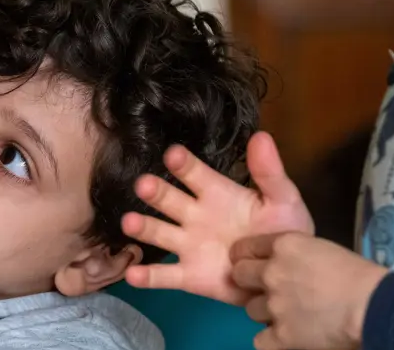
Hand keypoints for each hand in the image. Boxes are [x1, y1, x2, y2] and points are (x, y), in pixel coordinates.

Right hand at [121, 132, 313, 304]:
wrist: (285, 275)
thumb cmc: (281, 231)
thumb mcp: (282, 200)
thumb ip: (269, 173)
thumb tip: (261, 136)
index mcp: (215, 193)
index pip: (195, 174)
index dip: (184, 164)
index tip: (173, 154)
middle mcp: (194, 215)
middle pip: (169, 200)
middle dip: (156, 192)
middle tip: (143, 185)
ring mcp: (188, 245)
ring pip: (160, 233)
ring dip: (143, 227)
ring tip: (128, 223)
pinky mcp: (188, 275)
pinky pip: (164, 276)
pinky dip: (146, 277)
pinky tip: (132, 275)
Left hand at [231, 232, 387, 349]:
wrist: (373, 307)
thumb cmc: (357, 276)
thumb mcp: (321, 249)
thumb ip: (295, 255)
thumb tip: (286, 265)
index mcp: (283, 246)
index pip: (245, 247)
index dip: (246, 257)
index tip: (250, 263)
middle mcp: (271, 273)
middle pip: (239, 275)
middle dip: (248, 282)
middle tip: (266, 289)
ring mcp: (274, 305)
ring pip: (250, 309)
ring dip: (265, 312)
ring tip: (287, 314)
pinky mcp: (282, 335)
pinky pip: (260, 340)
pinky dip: (271, 340)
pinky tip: (284, 336)